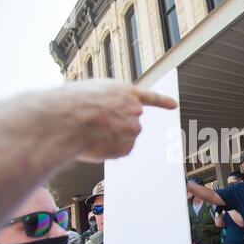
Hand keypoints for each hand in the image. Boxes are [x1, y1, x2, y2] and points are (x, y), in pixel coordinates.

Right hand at [56, 79, 176, 161]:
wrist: (68, 118)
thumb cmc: (72, 104)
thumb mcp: (92, 92)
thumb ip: (107, 103)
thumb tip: (105, 119)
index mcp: (126, 92)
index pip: (150, 97)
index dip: (162, 102)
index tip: (174, 105)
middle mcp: (134, 110)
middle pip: (129, 123)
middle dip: (115, 127)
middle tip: (94, 125)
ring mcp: (133, 129)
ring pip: (123, 138)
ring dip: (110, 138)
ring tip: (90, 132)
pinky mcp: (127, 146)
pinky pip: (119, 151)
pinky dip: (108, 151)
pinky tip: (94, 143)